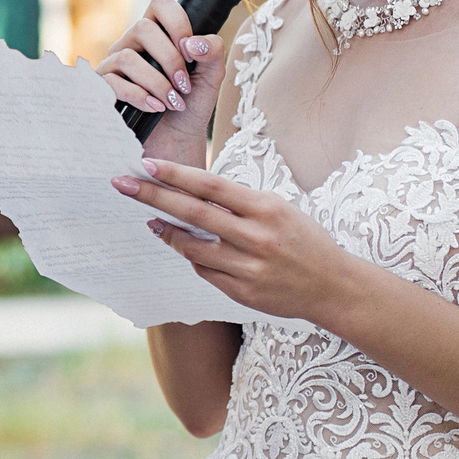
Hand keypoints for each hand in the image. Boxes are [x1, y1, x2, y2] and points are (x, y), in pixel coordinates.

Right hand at [98, 0, 223, 162]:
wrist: (177, 139)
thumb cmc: (192, 104)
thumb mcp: (212, 76)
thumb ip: (213, 52)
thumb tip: (193, 43)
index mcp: (159, 32)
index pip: (159, 3)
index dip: (176, 21)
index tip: (190, 50)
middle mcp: (133, 43)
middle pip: (142, 27)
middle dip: (169, 59)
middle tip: (184, 84)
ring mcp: (115, 64)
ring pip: (127, 57)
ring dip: (156, 82)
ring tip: (172, 101)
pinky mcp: (104, 87)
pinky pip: (114, 83)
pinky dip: (140, 97)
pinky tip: (156, 108)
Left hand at [115, 156, 368, 325]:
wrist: (334, 287)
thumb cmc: (304, 240)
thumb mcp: (279, 209)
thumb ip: (239, 202)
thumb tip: (193, 191)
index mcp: (266, 208)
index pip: (211, 186)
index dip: (176, 175)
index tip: (146, 165)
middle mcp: (256, 237)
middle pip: (194, 213)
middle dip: (154, 197)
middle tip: (123, 185)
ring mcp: (249, 268)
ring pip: (193, 248)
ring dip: (167, 233)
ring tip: (151, 221)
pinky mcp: (244, 293)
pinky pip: (206, 272)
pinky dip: (193, 258)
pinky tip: (185, 248)